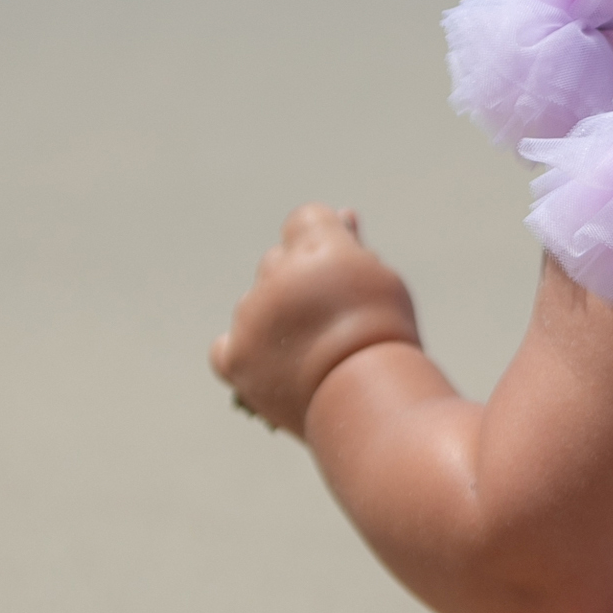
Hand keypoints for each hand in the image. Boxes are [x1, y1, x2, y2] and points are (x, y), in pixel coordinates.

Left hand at [211, 205, 422, 435]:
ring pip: (254, 304)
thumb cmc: (385, 337)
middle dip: (299, 282)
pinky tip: (273, 365)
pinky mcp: (235, 357)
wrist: (368, 398)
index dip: (326, 245)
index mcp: (317, 245)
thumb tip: (344, 215)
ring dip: (274, 318)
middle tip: (332, 318)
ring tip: (313, 352)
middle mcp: (276, 273)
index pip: (306, 220)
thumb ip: (354, 248)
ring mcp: (250, 315)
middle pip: (277, 261)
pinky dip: (244, 353)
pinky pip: (226, 347)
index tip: (342, 275)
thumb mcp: (382, 281)